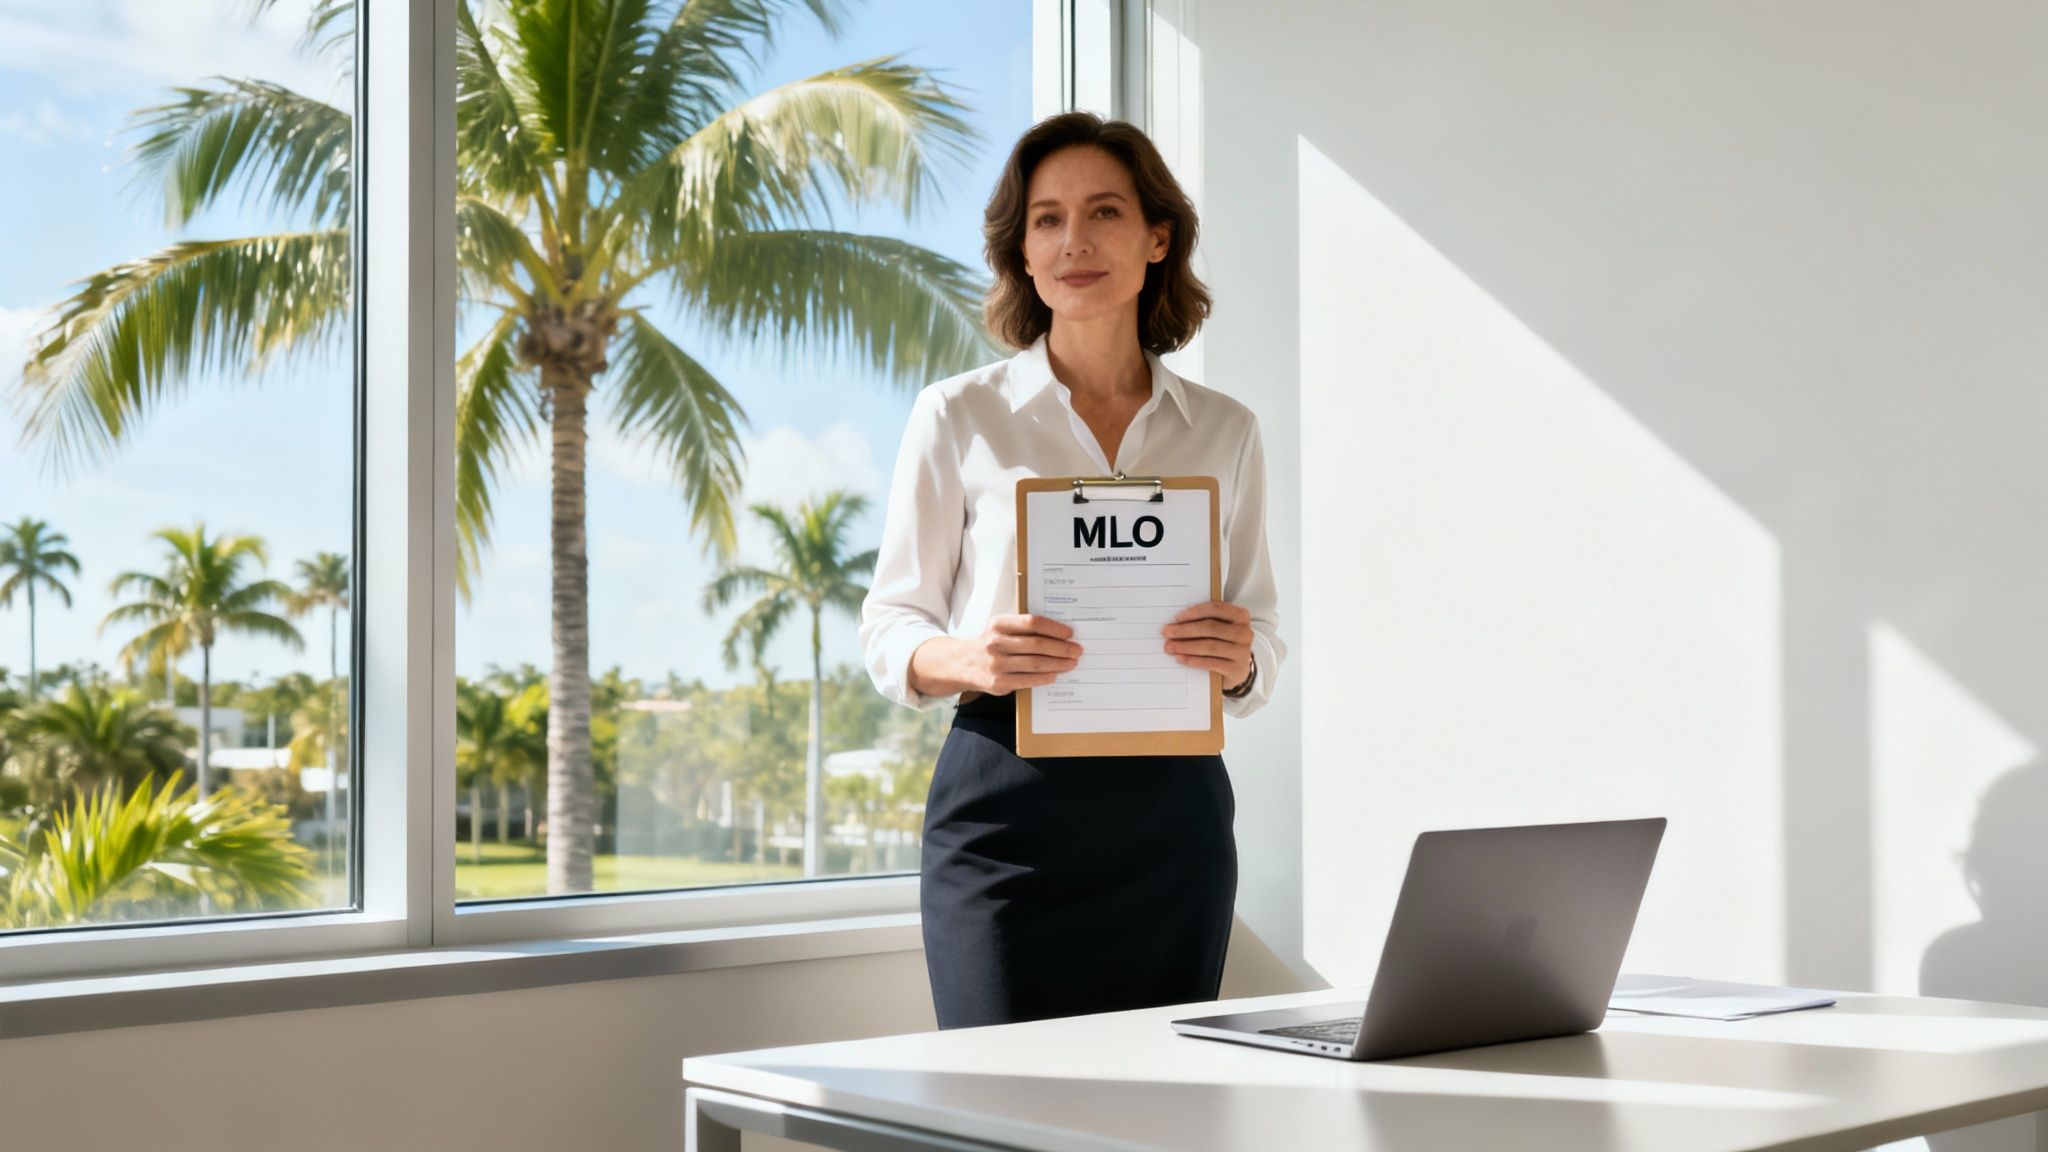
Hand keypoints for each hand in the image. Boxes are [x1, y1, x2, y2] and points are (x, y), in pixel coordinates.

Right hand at [905, 614, 1082, 698]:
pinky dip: (1044, 678)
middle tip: (1077, 650)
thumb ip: (1023, 628)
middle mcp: (995, 642)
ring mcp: (996, 664)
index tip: (1070, 633)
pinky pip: (1028, 680)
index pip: (1032, 622)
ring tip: (1071, 663)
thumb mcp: (1000, 628)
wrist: (961, 664)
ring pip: (1035, 664)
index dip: (1054, 628)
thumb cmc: (990, 643)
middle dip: (1062, 648)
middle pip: (1037, 644)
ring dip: (1058, 664)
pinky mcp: (998, 683)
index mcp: (998, 624)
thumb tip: (1059, 633)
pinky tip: (1055, 674)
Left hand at [1162, 600, 1254, 691]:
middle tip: (1167, 633)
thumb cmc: (1223, 643)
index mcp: (1240, 616)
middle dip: (1185, 630)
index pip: (1216, 609)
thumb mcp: (1219, 629)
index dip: (1195, 612)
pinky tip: (1181, 658)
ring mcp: (1242, 652)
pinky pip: (1212, 663)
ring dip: (1186, 646)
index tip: (1177, 617)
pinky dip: (1194, 660)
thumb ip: (1203, 621)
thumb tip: (1176, 622)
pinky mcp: (1237, 669)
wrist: (1236, 669)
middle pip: (1211, 628)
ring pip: (1210, 646)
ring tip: (1170, 647)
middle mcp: (1244, 632)